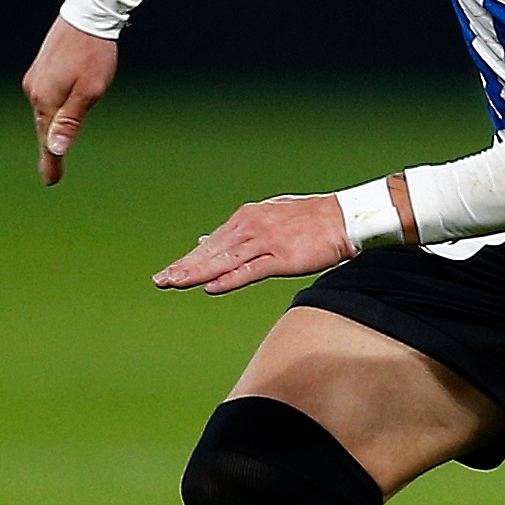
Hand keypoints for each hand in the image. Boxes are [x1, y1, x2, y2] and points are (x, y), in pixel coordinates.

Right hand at [21, 16, 118, 185]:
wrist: (89, 13)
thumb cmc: (95, 54)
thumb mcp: (90, 91)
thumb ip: (71, 121)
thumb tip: (55, 148)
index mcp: (46, 100)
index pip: (48, 140)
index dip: (50, 162)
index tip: (51, 182)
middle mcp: (35, 90)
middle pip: (43, 126)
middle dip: (49, 148)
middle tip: (52, 173)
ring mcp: (36, 78)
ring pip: (45, 110)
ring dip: (51, 127)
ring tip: (55, 148)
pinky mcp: (41, 68)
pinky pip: (45, 96)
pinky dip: (51, 109)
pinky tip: (58, 112)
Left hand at [153, 194, 352, 294]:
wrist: (343, 219)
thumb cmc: (309, 220)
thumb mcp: (268, 217)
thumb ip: (237, 232)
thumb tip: (205, 241)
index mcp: (247, 218)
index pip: (211, 244)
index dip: (188, 260)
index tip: (168, 272)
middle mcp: (251, 228)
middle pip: (211, 252)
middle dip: (184, 267)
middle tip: (160, 281)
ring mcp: (265, 242)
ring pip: (224, 261)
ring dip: (197, 273)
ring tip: (175, 283)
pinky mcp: (281, 256)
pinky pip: (250, 270)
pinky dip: (229, 278)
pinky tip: (211, 286)